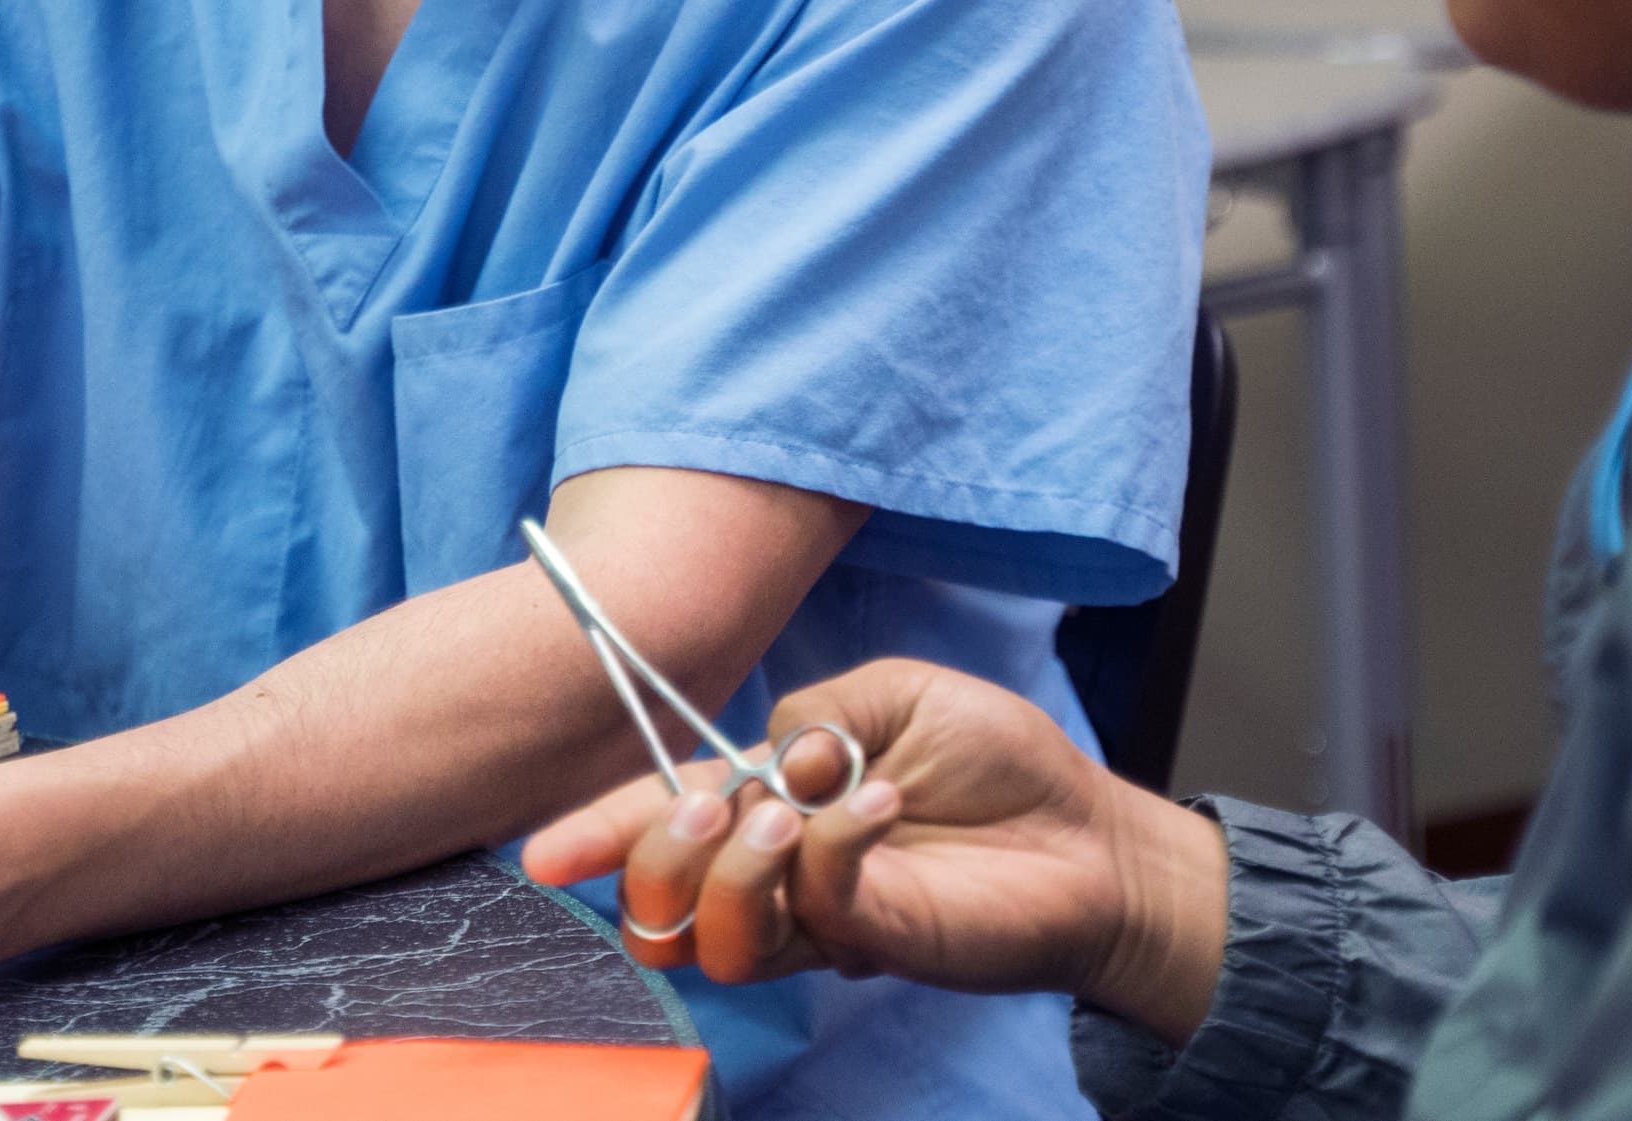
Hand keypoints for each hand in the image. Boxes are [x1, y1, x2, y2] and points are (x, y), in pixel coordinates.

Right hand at [519, 658, 1229, 1038]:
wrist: (1086, 832)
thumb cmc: (995, 762)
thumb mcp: (891, 693)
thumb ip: (811, 715)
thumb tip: (766, 761)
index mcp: (767, 804)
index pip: (659, 828)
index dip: (597, 835)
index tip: (545, 851)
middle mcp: (778, 874)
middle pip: (659, 901)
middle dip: (651, 849)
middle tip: (704, 803)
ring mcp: (821, 918)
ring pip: (715, 933)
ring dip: (730, 863)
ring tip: (787, 813)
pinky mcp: (874, 938)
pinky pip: (813, 904)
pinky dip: (834, 842)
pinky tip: (883, 804)